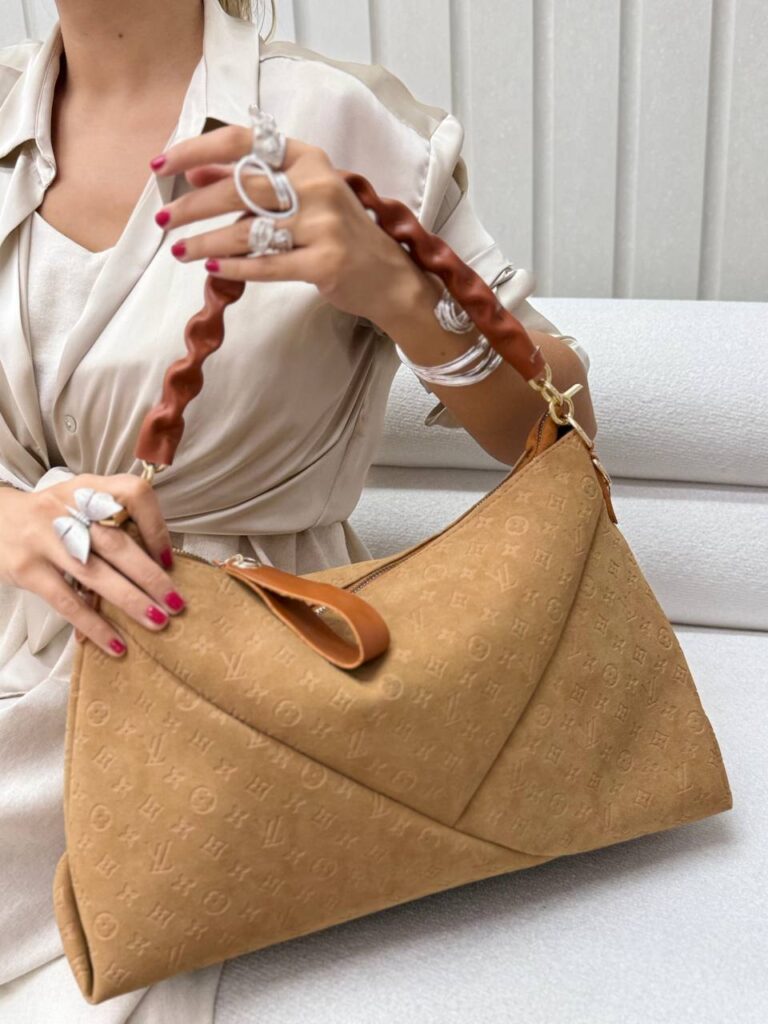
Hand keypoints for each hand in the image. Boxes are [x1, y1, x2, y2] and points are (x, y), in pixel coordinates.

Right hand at [0, 474, 185, 656]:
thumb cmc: (50, 517)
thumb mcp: (81, 503)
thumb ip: (113, 522)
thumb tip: (158, 564)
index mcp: (88, 488)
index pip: (133, 495)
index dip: (156, 526)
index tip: (168, 559)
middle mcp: (66, 509)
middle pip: (117, 543)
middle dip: (151, 577)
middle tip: (176, 603)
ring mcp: (44, 539)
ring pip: (95, 574)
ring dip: (130, 601)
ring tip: (158, 621)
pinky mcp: (27, 569)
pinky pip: (67, 601)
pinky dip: (94, 625)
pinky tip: (116, 644)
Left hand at [149, 124, 419, 326]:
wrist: (388, 277)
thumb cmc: (339, 233)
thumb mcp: (302, 195)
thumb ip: (252, 182)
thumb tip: (195, 171)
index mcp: (307, 159)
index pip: (243, 142)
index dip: (196, 150)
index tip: (161, 165)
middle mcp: (317, 185)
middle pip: (240, 189)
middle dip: (192, 205)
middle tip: (162, 219)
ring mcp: (324, 225)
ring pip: (249, 231)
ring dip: (206, 242)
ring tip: (179, 251)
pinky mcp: (325, 263)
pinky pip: (268, 265)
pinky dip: (236, 268)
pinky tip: (212, 269)